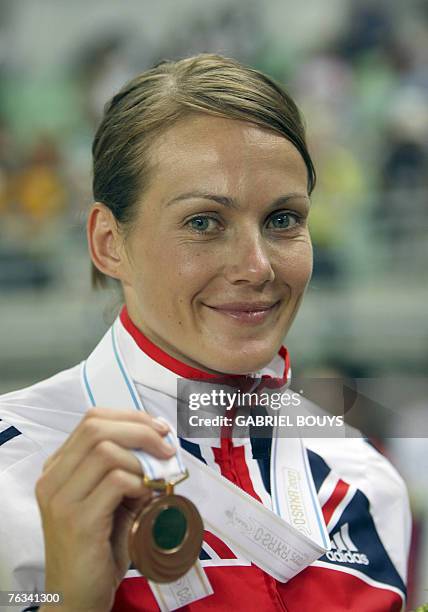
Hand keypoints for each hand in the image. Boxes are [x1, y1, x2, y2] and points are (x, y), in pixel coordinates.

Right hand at [35, 407, 175, 611]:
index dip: (131, 418)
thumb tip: (160, 443)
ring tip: (154, 480)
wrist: (77, 597)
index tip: (160, 428)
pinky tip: (146, 497)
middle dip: (141, 431)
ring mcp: (61, 499)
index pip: (92, 420)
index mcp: (58, 468)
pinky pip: (116, 482)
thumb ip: (125, 469)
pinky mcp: (77, 521)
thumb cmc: (99, 546)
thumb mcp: (111, 499)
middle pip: (97, 428)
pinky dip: (140, 483)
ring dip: (141, 460)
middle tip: (166, 448)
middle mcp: (53, 478)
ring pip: (106, 451)